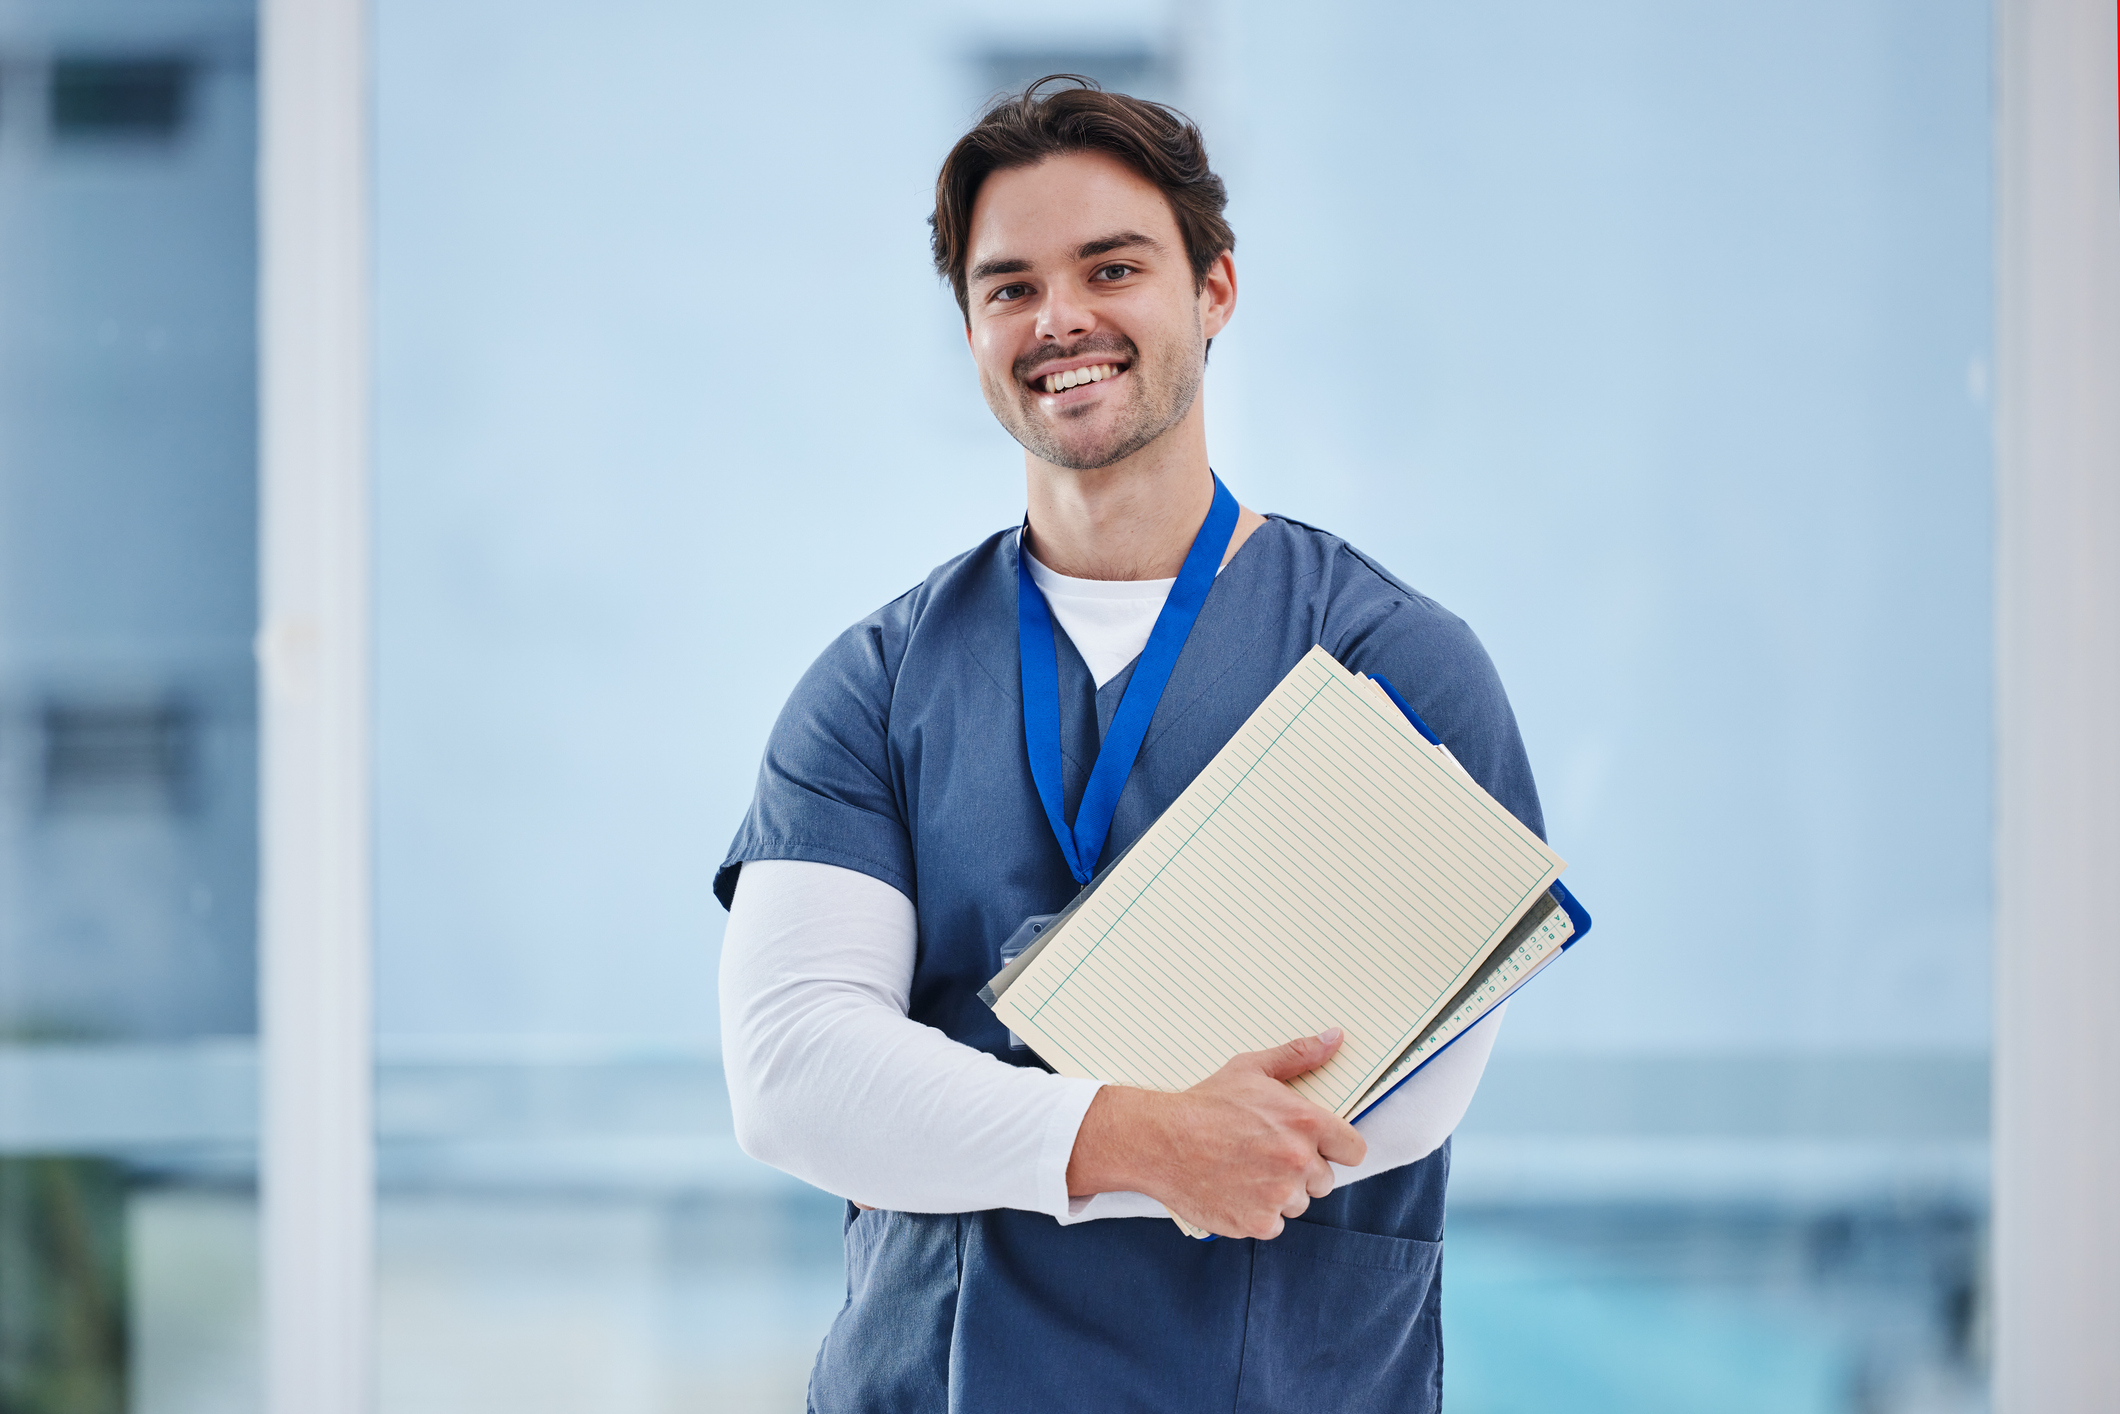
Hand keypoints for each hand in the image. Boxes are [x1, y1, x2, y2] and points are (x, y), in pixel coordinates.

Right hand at [1065, 1030, 1367, 1238]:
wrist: (1158, 1140)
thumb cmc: (1205, 1103)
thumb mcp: (1252, 1069)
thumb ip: (1299, 1056)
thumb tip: (1335, 1038)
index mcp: (1305, 1122)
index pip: (1354, 1150)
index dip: (1336, 1148)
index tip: (1317, 1146)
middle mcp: (1298, 1161)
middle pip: (1325, 1180)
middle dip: (1301, 1171)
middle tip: (1265, 1155)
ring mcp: (1278, 1196)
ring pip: (1298, 1203)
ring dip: (1279, 1194)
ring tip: (1245, 1171)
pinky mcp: (1256, 1223)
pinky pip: (1273, 1225)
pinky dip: (1257, 1214)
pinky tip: (1234, 1190)